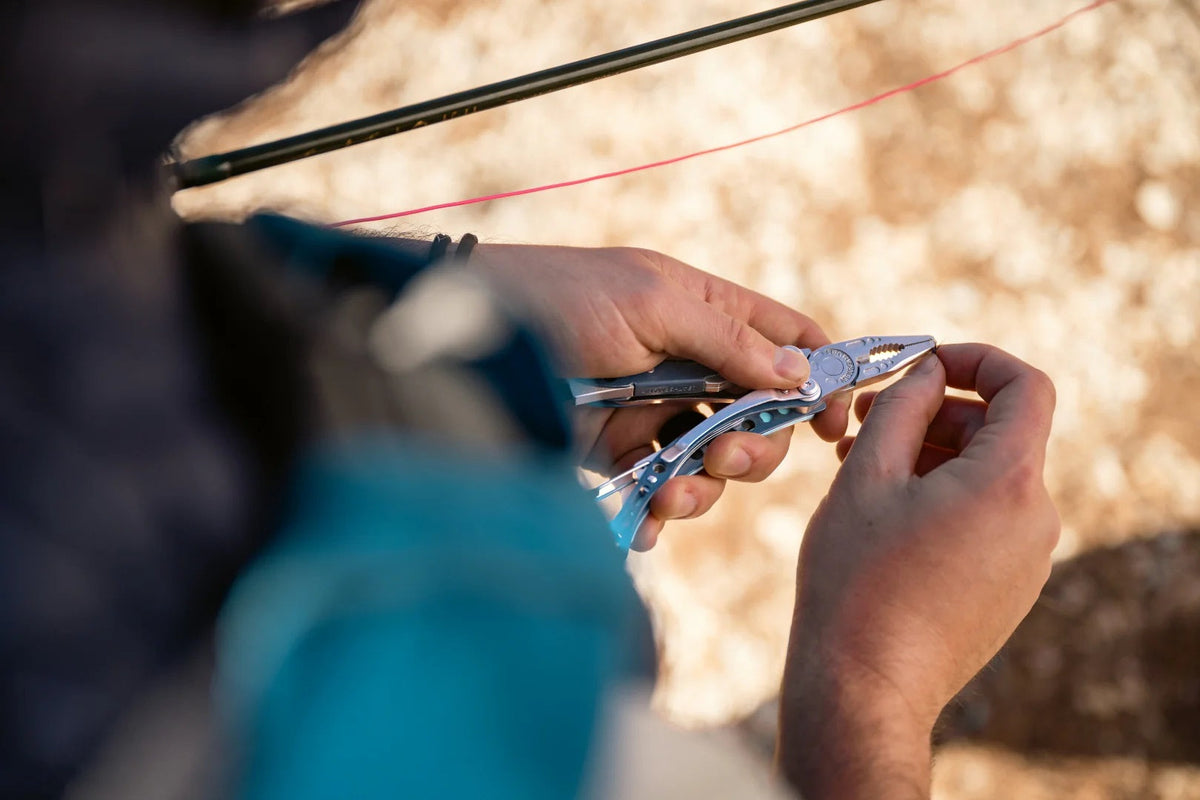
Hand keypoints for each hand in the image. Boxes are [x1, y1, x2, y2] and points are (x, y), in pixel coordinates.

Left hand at [471, 243, 848, 548]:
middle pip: (761, 419)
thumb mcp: (650, 301)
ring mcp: (655, 414)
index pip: (787, 340)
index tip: (831, 423)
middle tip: (723, 457)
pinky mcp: (618, 455)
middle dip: (754, 449)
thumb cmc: (561, 297)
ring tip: (669, 494)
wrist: (474, 340)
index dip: (821, 377)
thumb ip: (726, 339)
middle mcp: (690, 366)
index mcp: (707, 313)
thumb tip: (799, 373)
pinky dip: (661, 514)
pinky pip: (661, 493)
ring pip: (714, 465)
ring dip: (705, 487)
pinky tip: (647, 522)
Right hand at [776, 344, 1058, 799]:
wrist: (865, 688)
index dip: (976, 359)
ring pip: (986, 476)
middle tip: (862, 420)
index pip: (1026, 386)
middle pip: (998, 432)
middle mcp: (1035, 519)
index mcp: (1008, 483)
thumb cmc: (856, 579)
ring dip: (928, 457)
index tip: (922, 364)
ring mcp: (1027, 559)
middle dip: (934, 414)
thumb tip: (927, 372)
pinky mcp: (1008, 588)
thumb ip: (902, 407)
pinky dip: (939, 498)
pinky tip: (882, 515)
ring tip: (860, 470)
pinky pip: (984, 518)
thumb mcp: (866, 475)